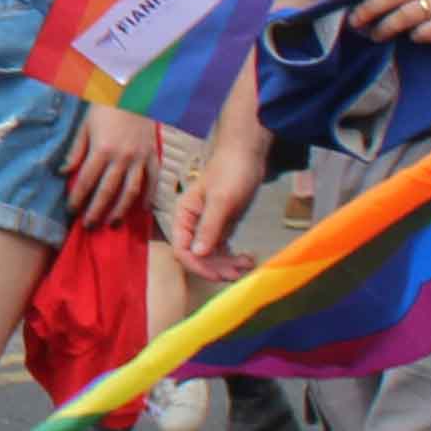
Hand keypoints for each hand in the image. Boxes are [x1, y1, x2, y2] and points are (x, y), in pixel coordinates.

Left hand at [67, 105, 159, 228]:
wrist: (134, 92)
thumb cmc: (106, 108)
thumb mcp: (85, 126)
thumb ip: (76, 150)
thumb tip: (64, 172)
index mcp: (101, 149)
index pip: (87, 181)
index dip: (78, 198)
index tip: (72, 211)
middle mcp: (122, 157)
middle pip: (107, 191)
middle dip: (96, 211)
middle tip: (89, 225)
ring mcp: (140, 158)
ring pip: (130, 191)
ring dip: (120, 210)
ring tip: (112, 223)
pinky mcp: (153, 156)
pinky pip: (153, 181)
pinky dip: (149, 197)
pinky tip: (141, 210)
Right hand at [174, 132, 264, 280]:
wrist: (247, 154)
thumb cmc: (231, 171)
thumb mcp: (221, 200)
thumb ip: (209, 227)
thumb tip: (197, 253)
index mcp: (184, 214)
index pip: (182, 248)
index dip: (197, 265)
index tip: (218, 275)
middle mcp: (192, 223)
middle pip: (197, 255)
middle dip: (216, 267)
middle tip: (237, 274)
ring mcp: (208, 225)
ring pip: (211, 255)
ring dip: (226, 265)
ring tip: (246, 267)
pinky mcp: (222, 225)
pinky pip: (223, 248)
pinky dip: (233, 257)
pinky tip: (246, 259)